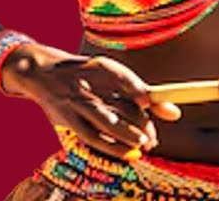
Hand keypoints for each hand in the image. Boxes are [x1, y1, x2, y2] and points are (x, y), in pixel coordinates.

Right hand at [5, 45, 180, 159]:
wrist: (44, 74)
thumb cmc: (88, 76)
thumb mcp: (112, 77)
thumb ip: (142, 93)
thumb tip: (175, 114)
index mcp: (100, 67)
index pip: (120, 75)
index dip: (135, 88)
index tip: (148, 101)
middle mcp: (87, 84)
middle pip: (117, 104)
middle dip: (139, 123)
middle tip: (153, 138)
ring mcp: (76, 103)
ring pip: (104, 123)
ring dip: (126, 136)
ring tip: (144, 145)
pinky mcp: (67, 120)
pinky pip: (91, 137)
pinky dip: (111, 146)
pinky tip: (127, 152)